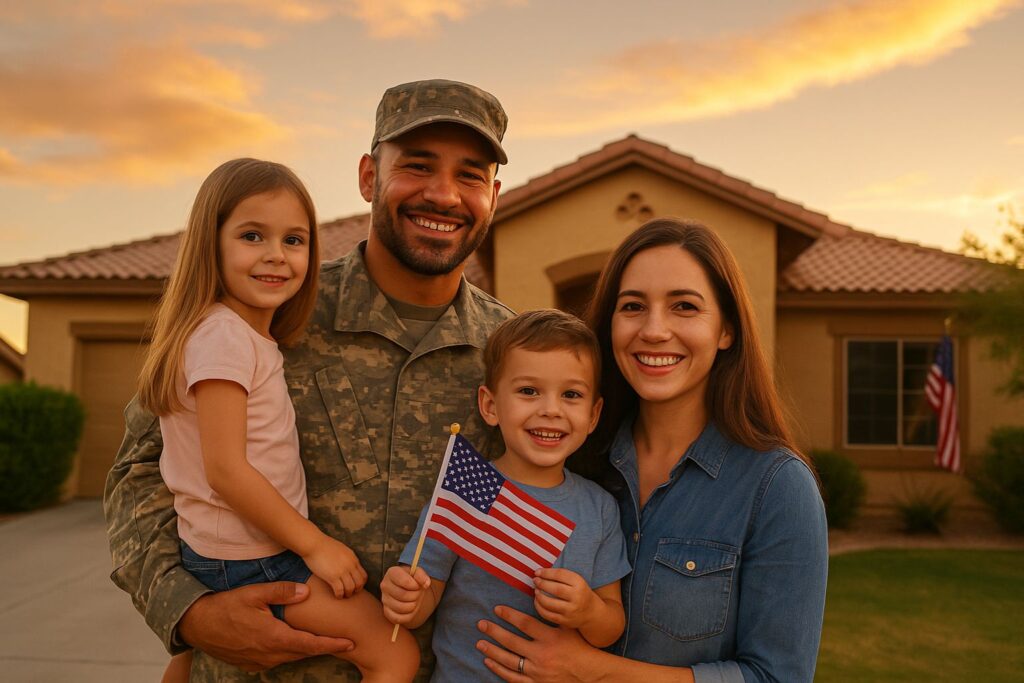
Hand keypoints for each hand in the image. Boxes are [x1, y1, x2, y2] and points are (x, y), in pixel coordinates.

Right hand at [178, 583, 352, 671]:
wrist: (197, 624)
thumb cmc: (226, 606)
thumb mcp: (254, 593)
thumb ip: (282, 592)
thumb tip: (305, 592)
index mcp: (273, 637)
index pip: (309, 644)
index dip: (331, 644)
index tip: (350, 642)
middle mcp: (269, 654)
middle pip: (303, 653)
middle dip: (323, 647)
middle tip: (342, 640)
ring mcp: (259, 662)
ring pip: (290, 657)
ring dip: (305, 649)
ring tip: (321, 640)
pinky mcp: (250, 664)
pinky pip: (275, 660)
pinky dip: (288, 652)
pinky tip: (292, 642)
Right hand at [302, 536, 367, 597]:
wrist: (314, 543)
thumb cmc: (324, 546)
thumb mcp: (342, 550)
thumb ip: (348, 559)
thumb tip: (349, 566)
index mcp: (353, 558)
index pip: (364, 575)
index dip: (360, 584)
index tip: (354, 587)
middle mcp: (350, 565)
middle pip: (359, 583)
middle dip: (356, 590)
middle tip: (349, 593)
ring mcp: (342, 571)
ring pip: (351, 588)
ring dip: (348, 594)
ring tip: (343, 595)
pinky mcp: (332, 576)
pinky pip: (340, 590)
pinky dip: (339, 595)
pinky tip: (336, 595)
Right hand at [380, 565, 430, 624]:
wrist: (407, 589)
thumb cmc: (412, 579)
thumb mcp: (417, 573)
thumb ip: (422, 575)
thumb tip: (426, 584)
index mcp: (392, 573)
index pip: (404, 581)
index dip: (415, 585)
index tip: (417, 585)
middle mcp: (385, 585)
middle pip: (403, 595)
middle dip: (415, 595)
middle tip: (417, 593)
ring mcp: (384, 600)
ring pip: (401, 608)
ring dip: (413, 605)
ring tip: (414, 600)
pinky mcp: (386, 612)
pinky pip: (398, 618)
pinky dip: (408, 616)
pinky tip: (410, 608)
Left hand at [477, 605, 600, 681]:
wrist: (589, 675)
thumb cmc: (579, 648)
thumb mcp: (568, 629)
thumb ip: (552, 616)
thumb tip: (538, 597)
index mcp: (550, 638)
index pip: (525, 623)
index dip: (509, 615)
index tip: (497, 609)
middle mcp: (541, 655)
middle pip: (511, 641)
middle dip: (494, 632)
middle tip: (481, 624)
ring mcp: (537, 672)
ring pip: (509, 661)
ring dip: (492, 651)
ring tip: (480, 643)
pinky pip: (512, 678)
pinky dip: (499, 670)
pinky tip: (489, 662)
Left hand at [532, 568, 594, 628]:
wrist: (591, 613)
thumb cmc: (579, 592)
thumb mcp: (576, 581)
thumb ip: (561, 576)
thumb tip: (539, 573)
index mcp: (579, 584)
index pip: (560, 575)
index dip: (546, 572)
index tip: (537, 572)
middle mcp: (577, 597)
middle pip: (555, 589)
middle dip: (542, 583)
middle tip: (535, 580)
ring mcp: (571, 610)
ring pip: (549, 603)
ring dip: (539, 596)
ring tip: (536, 591)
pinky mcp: (565, 621)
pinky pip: (548, 614)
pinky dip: (539, 607)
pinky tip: (537, 601)